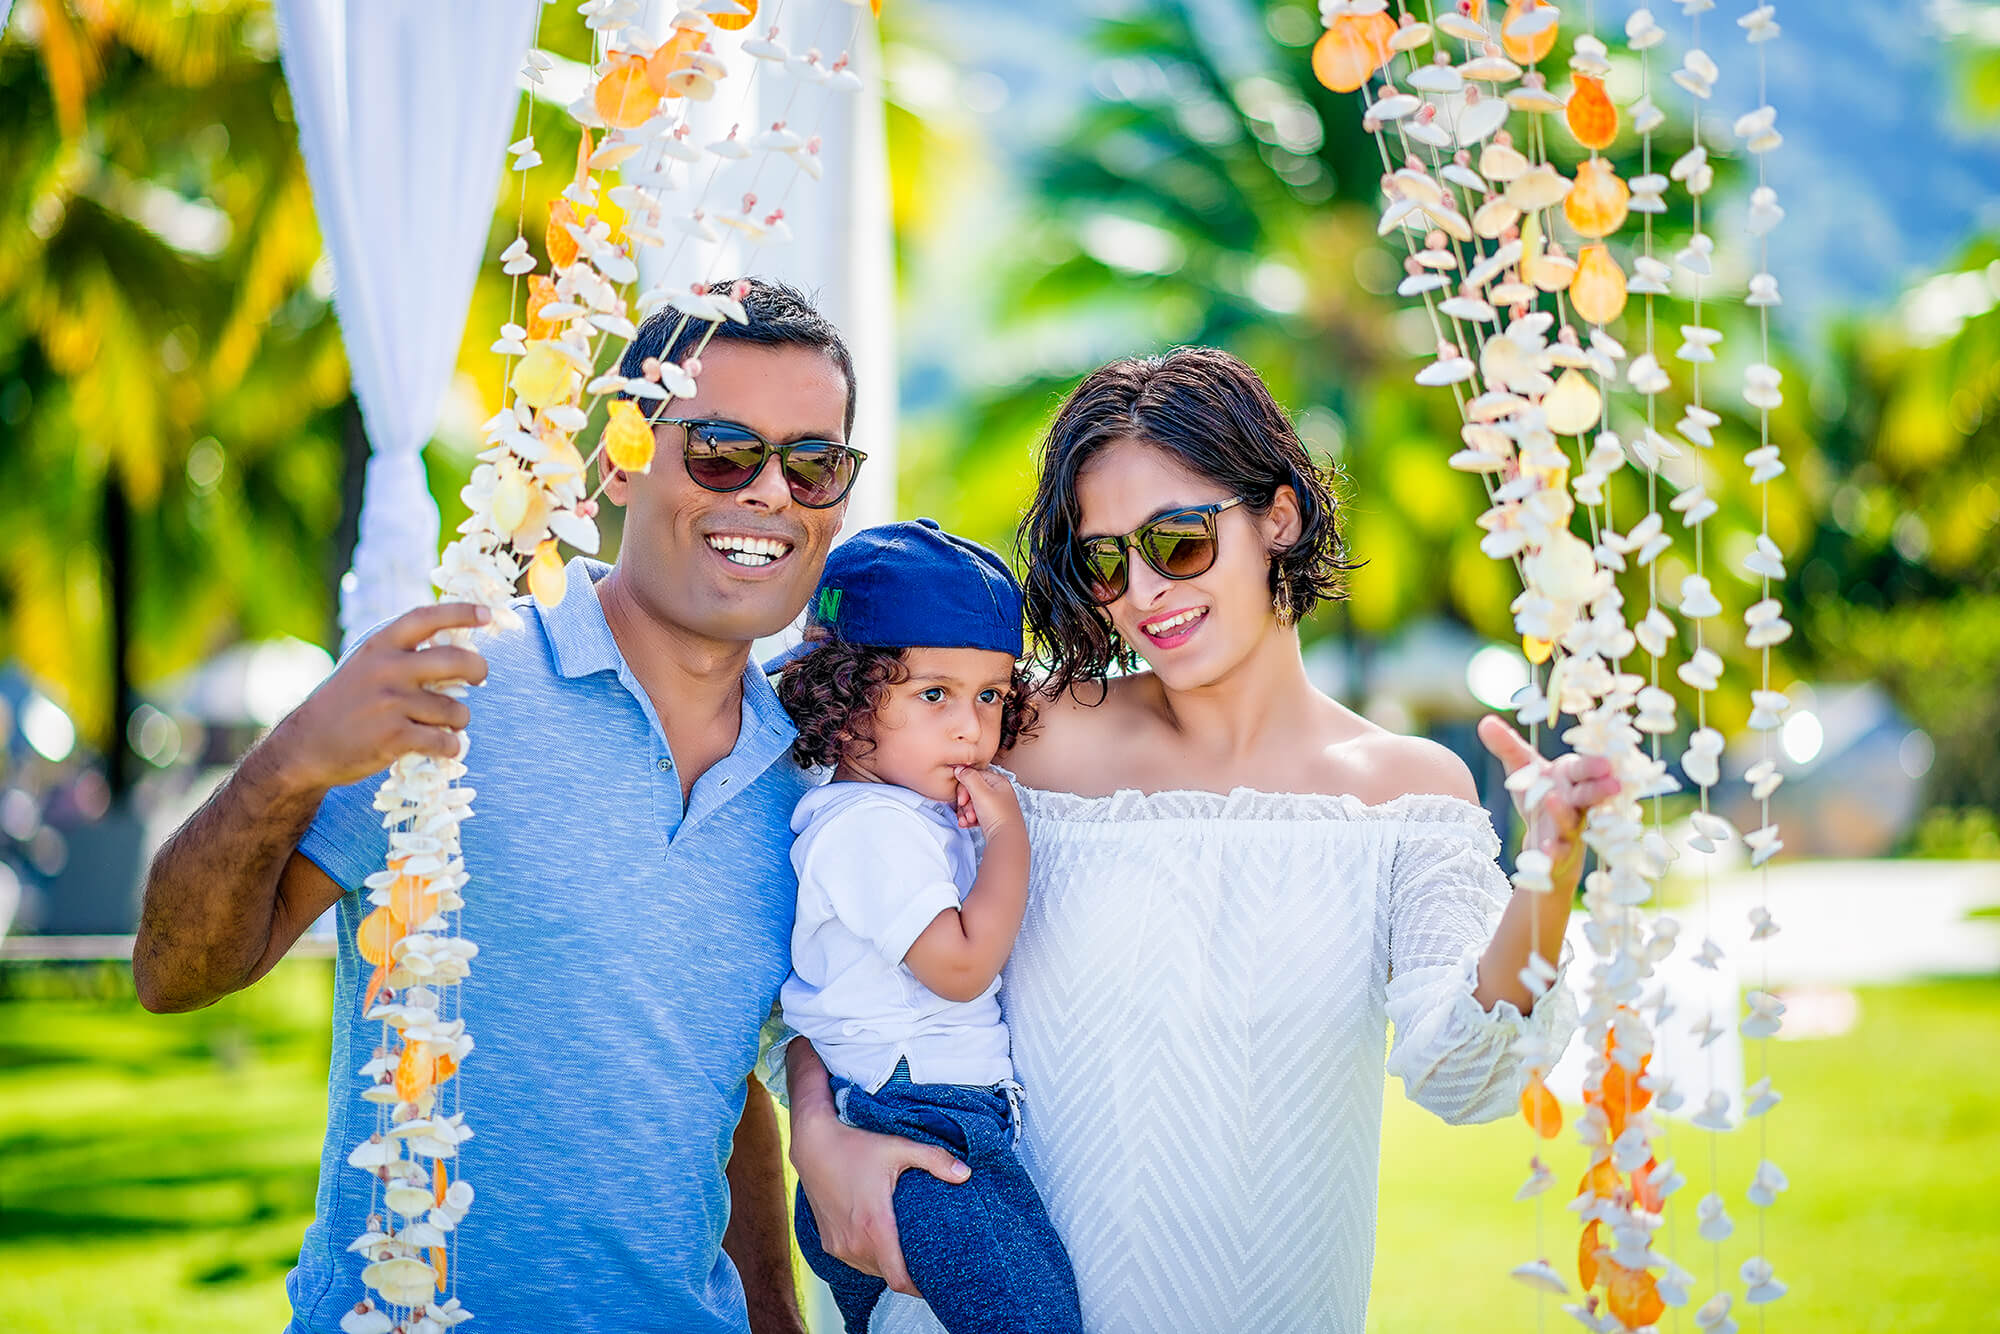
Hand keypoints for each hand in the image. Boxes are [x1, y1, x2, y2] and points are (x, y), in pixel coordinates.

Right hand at [270, 603, 490, 790]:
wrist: (306, 745)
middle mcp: (387, 669)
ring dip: (458, 721)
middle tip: (480, 677)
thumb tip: (457, 652)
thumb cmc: (345, 704)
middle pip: (455, 661)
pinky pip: (444, 741)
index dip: (460, 613)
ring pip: (455, 710)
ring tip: (444, 725)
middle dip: (478, 669)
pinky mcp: (394, 737)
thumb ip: (403, 656)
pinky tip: (444, 747)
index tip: (486, 613)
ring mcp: (391, 704)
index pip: (426, 618)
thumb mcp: (366, 665)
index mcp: (380, 645)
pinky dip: (451, 747)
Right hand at [790, 1105, 968, 1295]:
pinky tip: (881, 1239)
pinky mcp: (829, 1243)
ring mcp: (839, 1246)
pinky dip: (870, 1257)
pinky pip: (856, 1261)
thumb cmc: (854, 1146)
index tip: (935, 1282)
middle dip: (908, 1272)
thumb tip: (965, 1173)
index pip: (899, 1279)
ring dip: (888, 1264)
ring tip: (906, 1248)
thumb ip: (934, 1159)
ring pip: (871, 1270)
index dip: (919, 1287)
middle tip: (927, 1257)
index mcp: (874, 1226)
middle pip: (888, 1276)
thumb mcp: (898, 1147)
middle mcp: (854, 1242)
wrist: (813, 1145)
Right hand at [953, 764, 1022, 837]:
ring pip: (972, 804)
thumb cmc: (998, 816)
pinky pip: (976, 815)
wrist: (1006, 839)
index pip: (974, 776)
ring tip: (968, 820)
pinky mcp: (992, 818)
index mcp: (998, 782)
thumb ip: (968, 777)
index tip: (962, 798)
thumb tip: (960, 769)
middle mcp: (999, 792)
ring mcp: (996, 806)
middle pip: (972, 791)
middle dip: (965, 802)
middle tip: (965, 809)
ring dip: (966, 812)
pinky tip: (967, 824)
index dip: (964, 787)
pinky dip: (969, 819)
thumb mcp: (980, 792)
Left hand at [1476, 715, 1620, 887]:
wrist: (1540, 837)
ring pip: (1571, 822)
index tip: (1606, 763)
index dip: (1594, 767)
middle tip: (1612, 785)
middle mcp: (1575, 802)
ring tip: (1554, 802)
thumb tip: (1485, 722)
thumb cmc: (1538, 794)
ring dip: (1565, 813)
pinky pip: (1560, 852)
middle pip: (1587, 795)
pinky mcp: (1561, 852)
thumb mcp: (1522, 769)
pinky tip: (1545, 849)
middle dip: (1598, 790)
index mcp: (1570, 777)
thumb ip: (1507, 746)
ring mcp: (1569, 828)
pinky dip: (1554, 851)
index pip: (1584, 769)